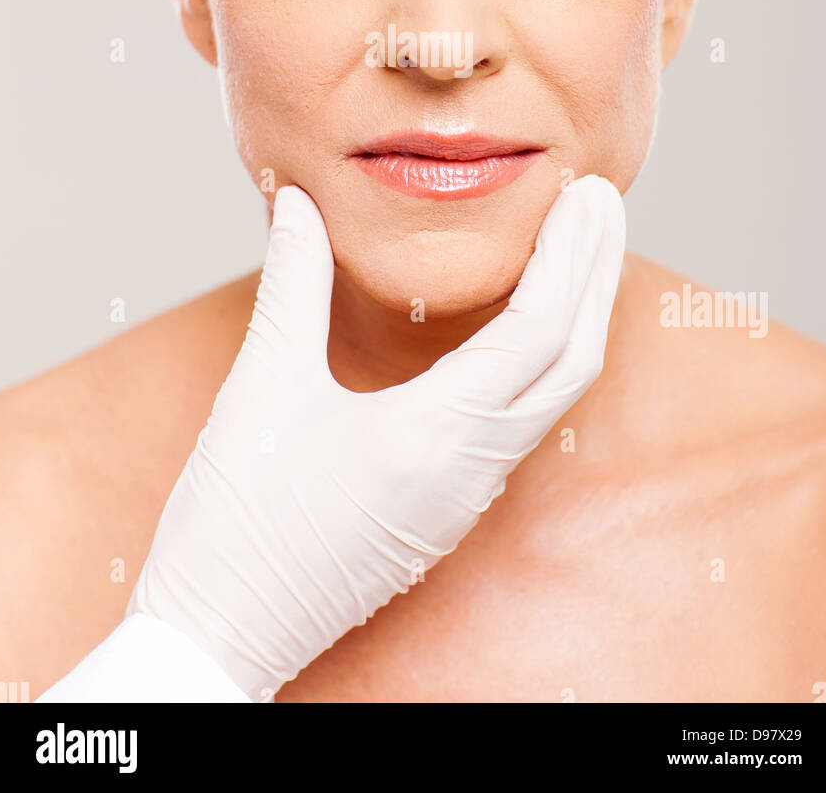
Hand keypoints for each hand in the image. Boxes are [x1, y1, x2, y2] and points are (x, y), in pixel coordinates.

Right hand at [127, 175, 624, 699]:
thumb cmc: (238, 521)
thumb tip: (301, 205)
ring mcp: (467, 494)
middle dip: (594, 273)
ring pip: (556, 395)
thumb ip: (293, 285)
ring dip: (577, 315)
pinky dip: (547, 358)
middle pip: (571, 359)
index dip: (571, 253)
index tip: (585, 193)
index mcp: (437, 435)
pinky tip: (529, 326)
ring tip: (579, 249)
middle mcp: (472, 469)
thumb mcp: (264, 388)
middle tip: (601, 200)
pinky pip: (526, 421)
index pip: (540, 330)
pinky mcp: (449, 507)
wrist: (224, 633)